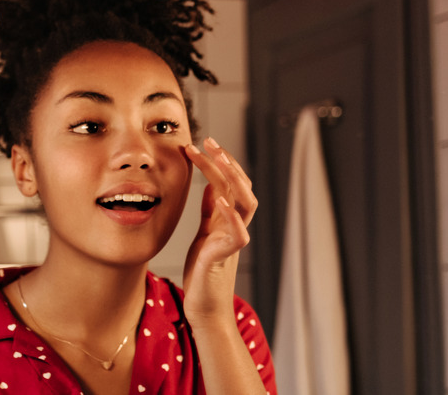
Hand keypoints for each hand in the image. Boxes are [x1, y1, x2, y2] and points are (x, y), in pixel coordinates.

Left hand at [181, 137, 256, 326]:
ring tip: (217, 159)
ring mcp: (233, 240)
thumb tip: (211, 187)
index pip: (229, 181)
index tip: (201, 142)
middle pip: (241, 185)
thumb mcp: (204, 233)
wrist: (204, 307)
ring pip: (246, 203)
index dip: (219, 160)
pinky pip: (238, 233)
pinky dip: (230, 215)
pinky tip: (220, 199)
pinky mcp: (227, 256)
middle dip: (226, 161)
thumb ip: (211, 212)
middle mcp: (234, 225)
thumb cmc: (203, 272)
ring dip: (233, 179)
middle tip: (208, 141)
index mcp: (227, 218)